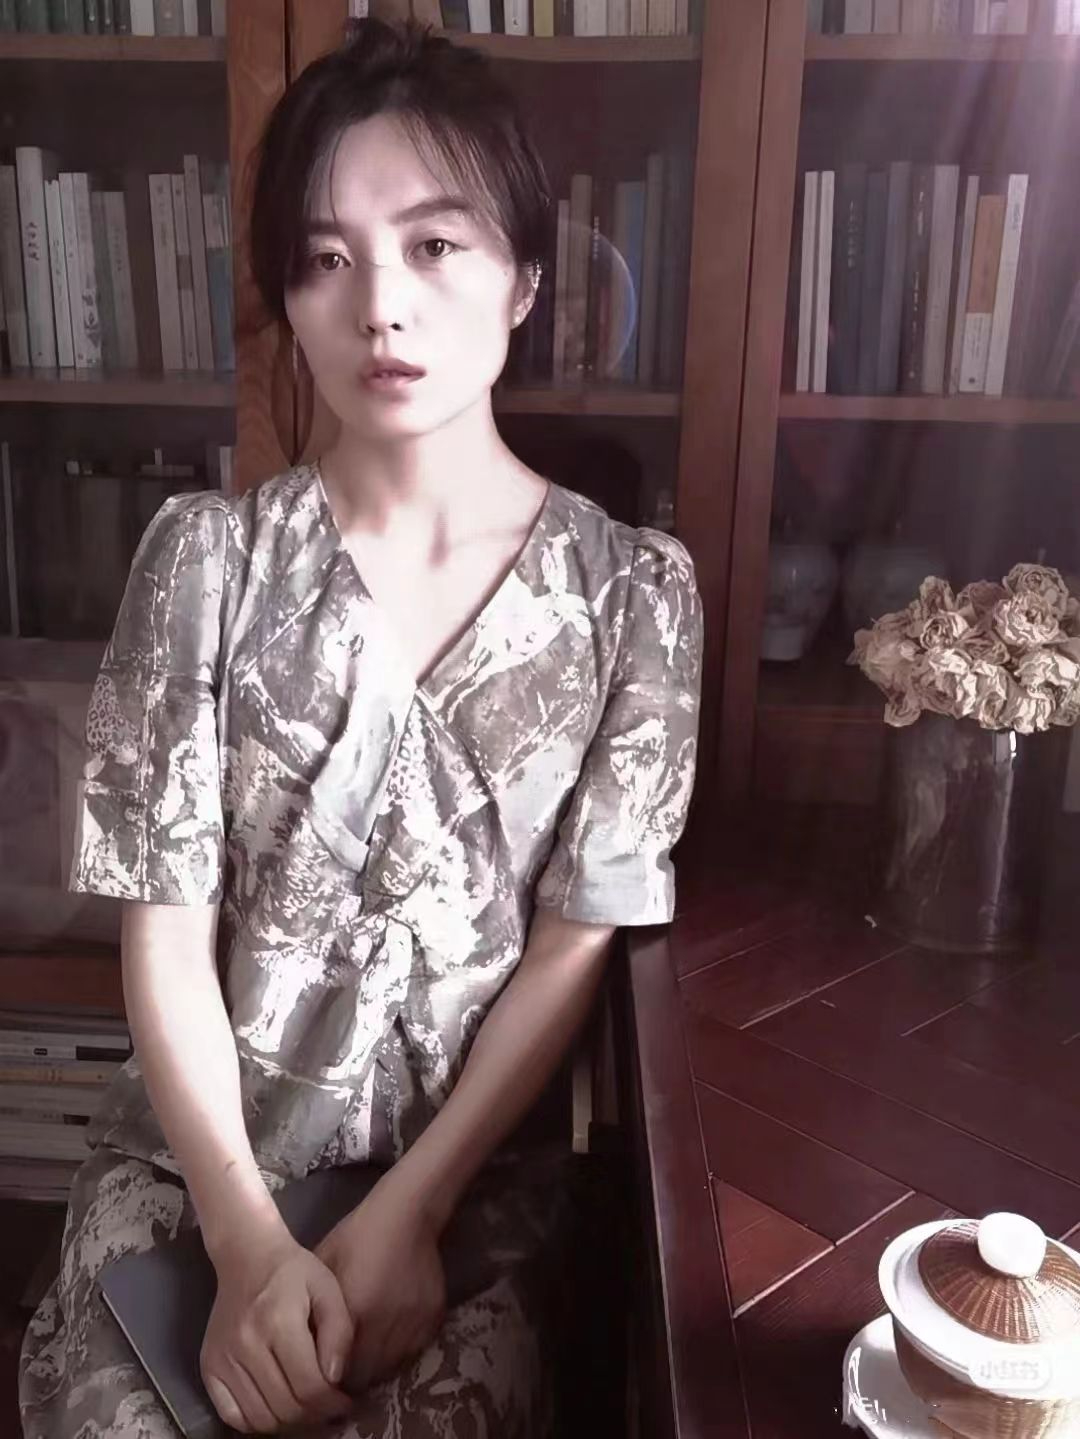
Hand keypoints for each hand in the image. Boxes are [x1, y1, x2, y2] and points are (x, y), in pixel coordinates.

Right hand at [200, 1226, 355, 1433]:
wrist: (246, 1255)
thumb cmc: (294, 1271)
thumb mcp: (327, 1288)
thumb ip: (339, 1332)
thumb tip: (335, 1378)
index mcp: (279, 1321)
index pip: (309, 1386)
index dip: (332, 1404)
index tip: (346, 1402)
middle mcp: (246, 1344)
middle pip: (285, 1407)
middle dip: (314, 1416)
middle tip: (329, 1408)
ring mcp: (223, 1358)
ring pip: (260, 1418)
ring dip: (288, 1423)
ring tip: (305, 1408)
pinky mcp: (209, 1367)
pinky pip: (232, 1415)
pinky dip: (256, 1421)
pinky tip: (275, 1407)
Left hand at [314, 1178, 446, 1392]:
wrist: (408, 1213)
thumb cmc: (358, 1235)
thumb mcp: (323, 1266)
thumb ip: (312, 1309)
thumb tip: (296, 1345)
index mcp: (353, 1310)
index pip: (336, 1370)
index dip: (326, 1378)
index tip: (320, 1376)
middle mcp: (385, 1324)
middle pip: (364, 1377)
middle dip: (350, 1379)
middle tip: (340, 1370)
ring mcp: (413, 1324)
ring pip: (389, 1370)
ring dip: (374, 1369)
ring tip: (362, 1357)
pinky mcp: (433, 1320)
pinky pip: (411, 1354)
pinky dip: (396, 1355)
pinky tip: (386, 1340)